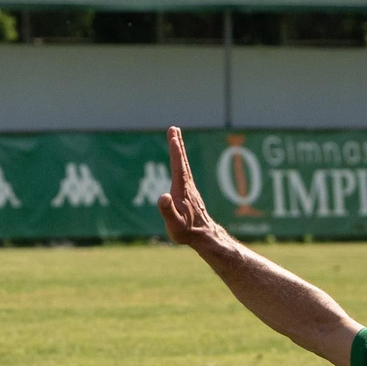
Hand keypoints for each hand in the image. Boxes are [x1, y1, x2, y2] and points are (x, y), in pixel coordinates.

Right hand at [156, 126, 220, 247]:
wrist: (203, 236)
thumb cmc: (186, 231)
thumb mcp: (174, 224)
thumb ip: (168, 211)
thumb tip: (163, 196)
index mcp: (182, 190)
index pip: (178, 166)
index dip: (175, 151)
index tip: (173, 136)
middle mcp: (188, 186)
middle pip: (182, 161)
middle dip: (177, 144)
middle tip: (174, 128)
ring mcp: (190, 189)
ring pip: (184, 166)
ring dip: (180, 151)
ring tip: (176, 139)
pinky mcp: (190, 193)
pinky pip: (184, 173)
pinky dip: (181, 162)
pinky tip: (180, 163)